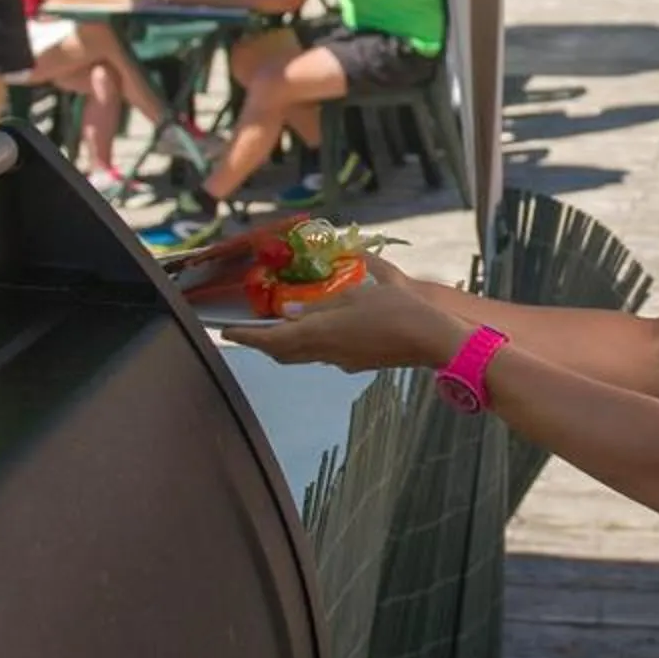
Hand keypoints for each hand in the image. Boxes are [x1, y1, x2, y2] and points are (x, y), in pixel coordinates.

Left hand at [221, 269, 461, 373]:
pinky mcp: (357, 362)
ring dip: (286, 343)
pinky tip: (318, 328)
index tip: (227, 333)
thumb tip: (289, 309)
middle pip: (284, 353)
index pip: (273, 340)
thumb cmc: (396, 308)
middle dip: (264, 342)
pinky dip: (311, 342)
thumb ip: (320, 303)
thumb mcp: (357, 295)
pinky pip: (324, 354)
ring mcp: (343, 360)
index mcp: (322, 333)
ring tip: (278, 325)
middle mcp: (326, 352)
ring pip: (303, 354)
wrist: (431, 338)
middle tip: (248, 329)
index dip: (248, 337)